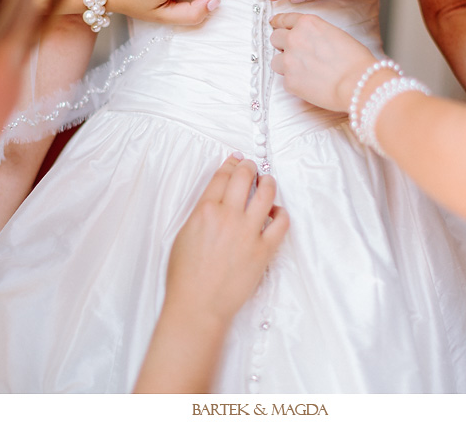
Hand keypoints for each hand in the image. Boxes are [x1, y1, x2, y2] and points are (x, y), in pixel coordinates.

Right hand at [164, 155, 289, 324]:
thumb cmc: (185, 276)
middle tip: (253, 167)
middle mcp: (228, 216)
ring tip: (267, 183)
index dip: (231, 164)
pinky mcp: (264, 250)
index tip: (237, 160)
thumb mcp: (183, 235)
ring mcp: (248, 232)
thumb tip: (216, 200)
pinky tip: (276, 214)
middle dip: (250, 167)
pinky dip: (281, 213)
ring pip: (266, 193)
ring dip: (268, 183)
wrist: (198, 305)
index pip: (222, 176)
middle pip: (244, 177)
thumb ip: (201, 213)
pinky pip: (282, 223)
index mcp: (204, 211)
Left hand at [270, 12, 376, 111]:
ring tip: (303, 71)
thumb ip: (315, 34)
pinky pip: (285, 80)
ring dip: (285, 65)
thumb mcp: (335, 34)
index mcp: (307, 24)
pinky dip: (295, 82)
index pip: (284, 19)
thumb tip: (309, 42)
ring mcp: (289, 60)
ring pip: (275, 61)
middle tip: (294, 53)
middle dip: (282, 45)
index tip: (274, 24)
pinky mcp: (289, 81)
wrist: (357, 82)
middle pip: (275, 38)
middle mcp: (294, 38)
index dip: (278, 22)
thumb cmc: (355, 60)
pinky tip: (310, 84)